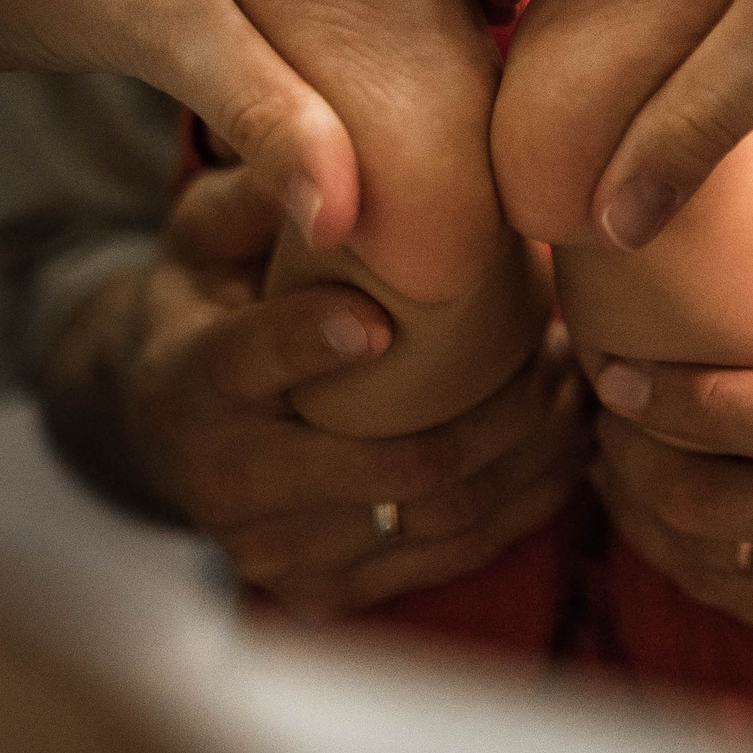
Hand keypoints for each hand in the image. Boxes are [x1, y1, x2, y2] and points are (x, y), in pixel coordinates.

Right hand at [43, 165, 589, 616]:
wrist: (173, 418)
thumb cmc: (211, 292)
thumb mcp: (208, 231)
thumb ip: (258, 190)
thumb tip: (329, 160)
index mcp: (185, 382)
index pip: (247, 361)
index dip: (314, 340)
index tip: (385, 316)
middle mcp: (221, 483)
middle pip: (381, 461)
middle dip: (493, 404)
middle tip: (560, 339)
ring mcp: (273, 551)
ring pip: (432, 515)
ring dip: (527, 451)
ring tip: (579, 381)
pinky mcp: (322, 592)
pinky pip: (447, 555)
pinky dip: (522, 499)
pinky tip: (564, 443)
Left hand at [588, 338, 752, 667]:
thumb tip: (724, 167)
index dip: (696, 401)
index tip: (617, 369)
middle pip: (732, 505)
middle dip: (637, 454)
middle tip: (600, 397)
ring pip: (712, 558)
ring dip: (640, 498)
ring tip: (616, 436)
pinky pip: (729, 596)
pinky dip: (672, 543)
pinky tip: (653, 488)